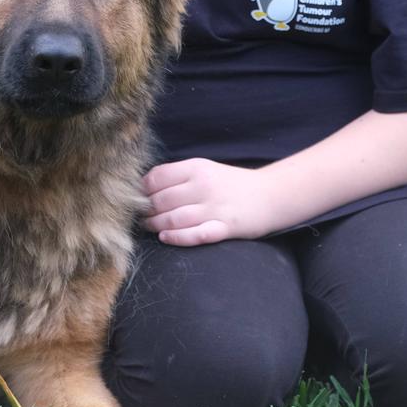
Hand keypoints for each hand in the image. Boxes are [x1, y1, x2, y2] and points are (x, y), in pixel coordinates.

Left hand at [142, 158, 272, 245]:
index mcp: (196, 168)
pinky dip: (178, 238)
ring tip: (149, 228)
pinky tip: (165, 238)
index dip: (141, 190)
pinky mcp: (225, 227)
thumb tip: (145, 186)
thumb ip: (178, 176)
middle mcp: (204, 186)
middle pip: (162, 201)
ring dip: (156, 225)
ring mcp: (215, 208)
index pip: (157, 178)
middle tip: (139, 217)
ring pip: (174, 219)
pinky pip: (196, 235)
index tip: (136, 198)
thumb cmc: (231, 183)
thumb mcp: (205, 170)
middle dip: (146, 211)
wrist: (270, 194)